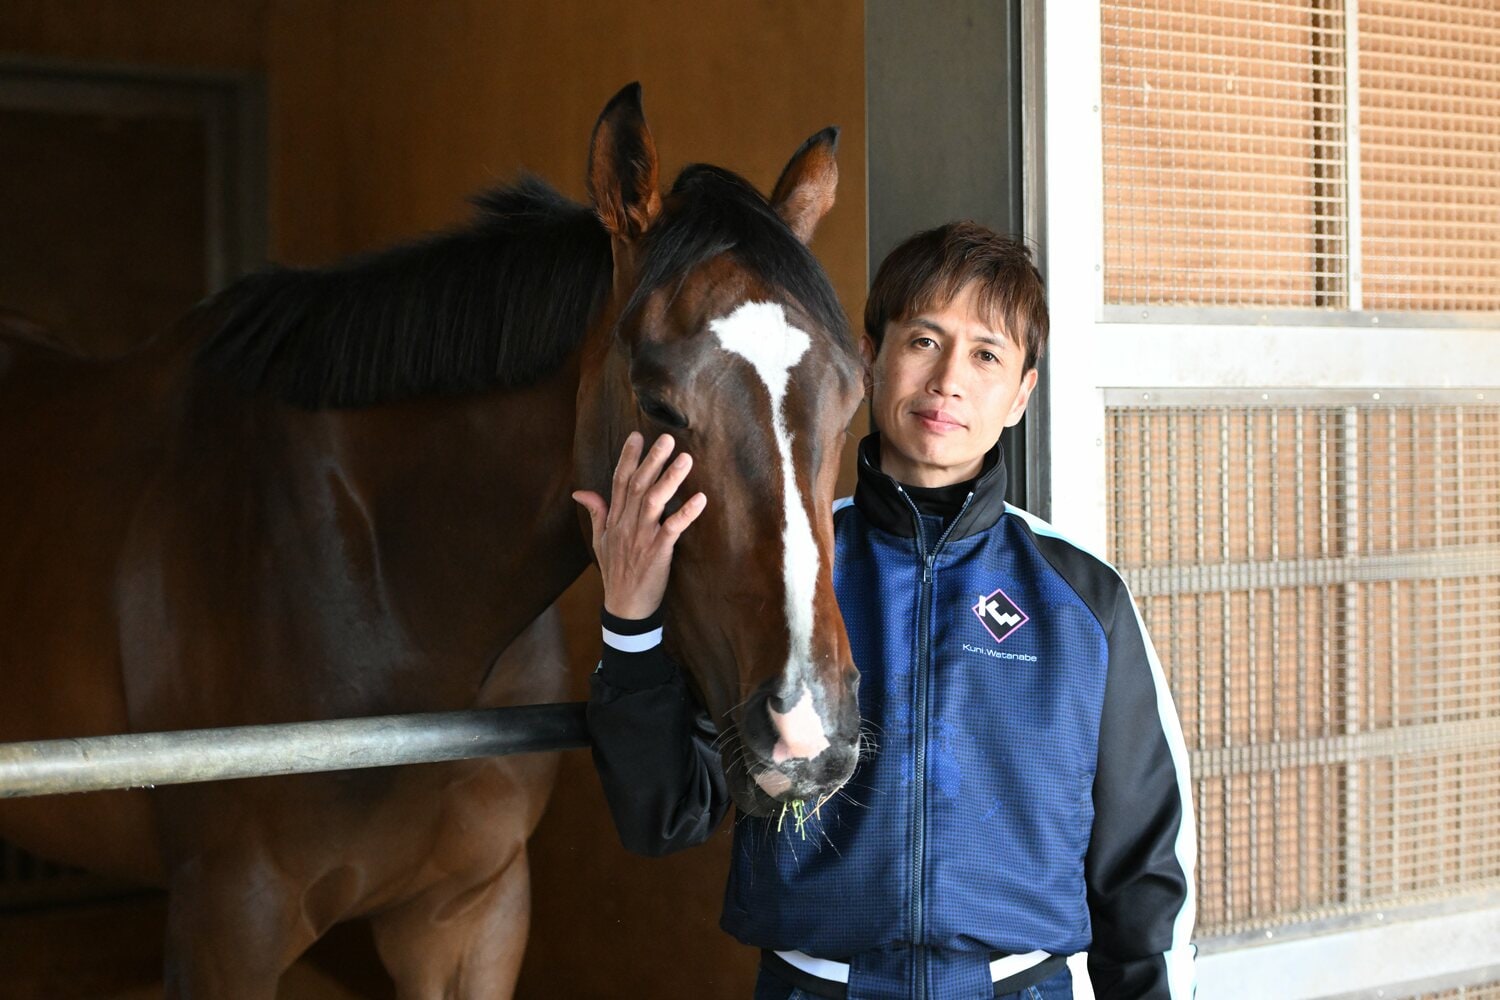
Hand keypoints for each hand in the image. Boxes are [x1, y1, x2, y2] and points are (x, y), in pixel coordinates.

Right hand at [572, 431, 707, 619]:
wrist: (625, 608)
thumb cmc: (616, 573)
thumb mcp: (600, 541)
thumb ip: (596, 512)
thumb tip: (580, 491)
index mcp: (615, 520)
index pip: (619, 482)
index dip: (627, 458)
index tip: (636, 436)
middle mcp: (627, 525)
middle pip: (637, 485)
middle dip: (651, 460)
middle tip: (666, 438)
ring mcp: (641, 538)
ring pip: (653, 502)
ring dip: (669, 479)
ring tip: (685, 459)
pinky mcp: (658, 553)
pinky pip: (672, 529)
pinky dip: (686, 513)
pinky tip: (700, 499)